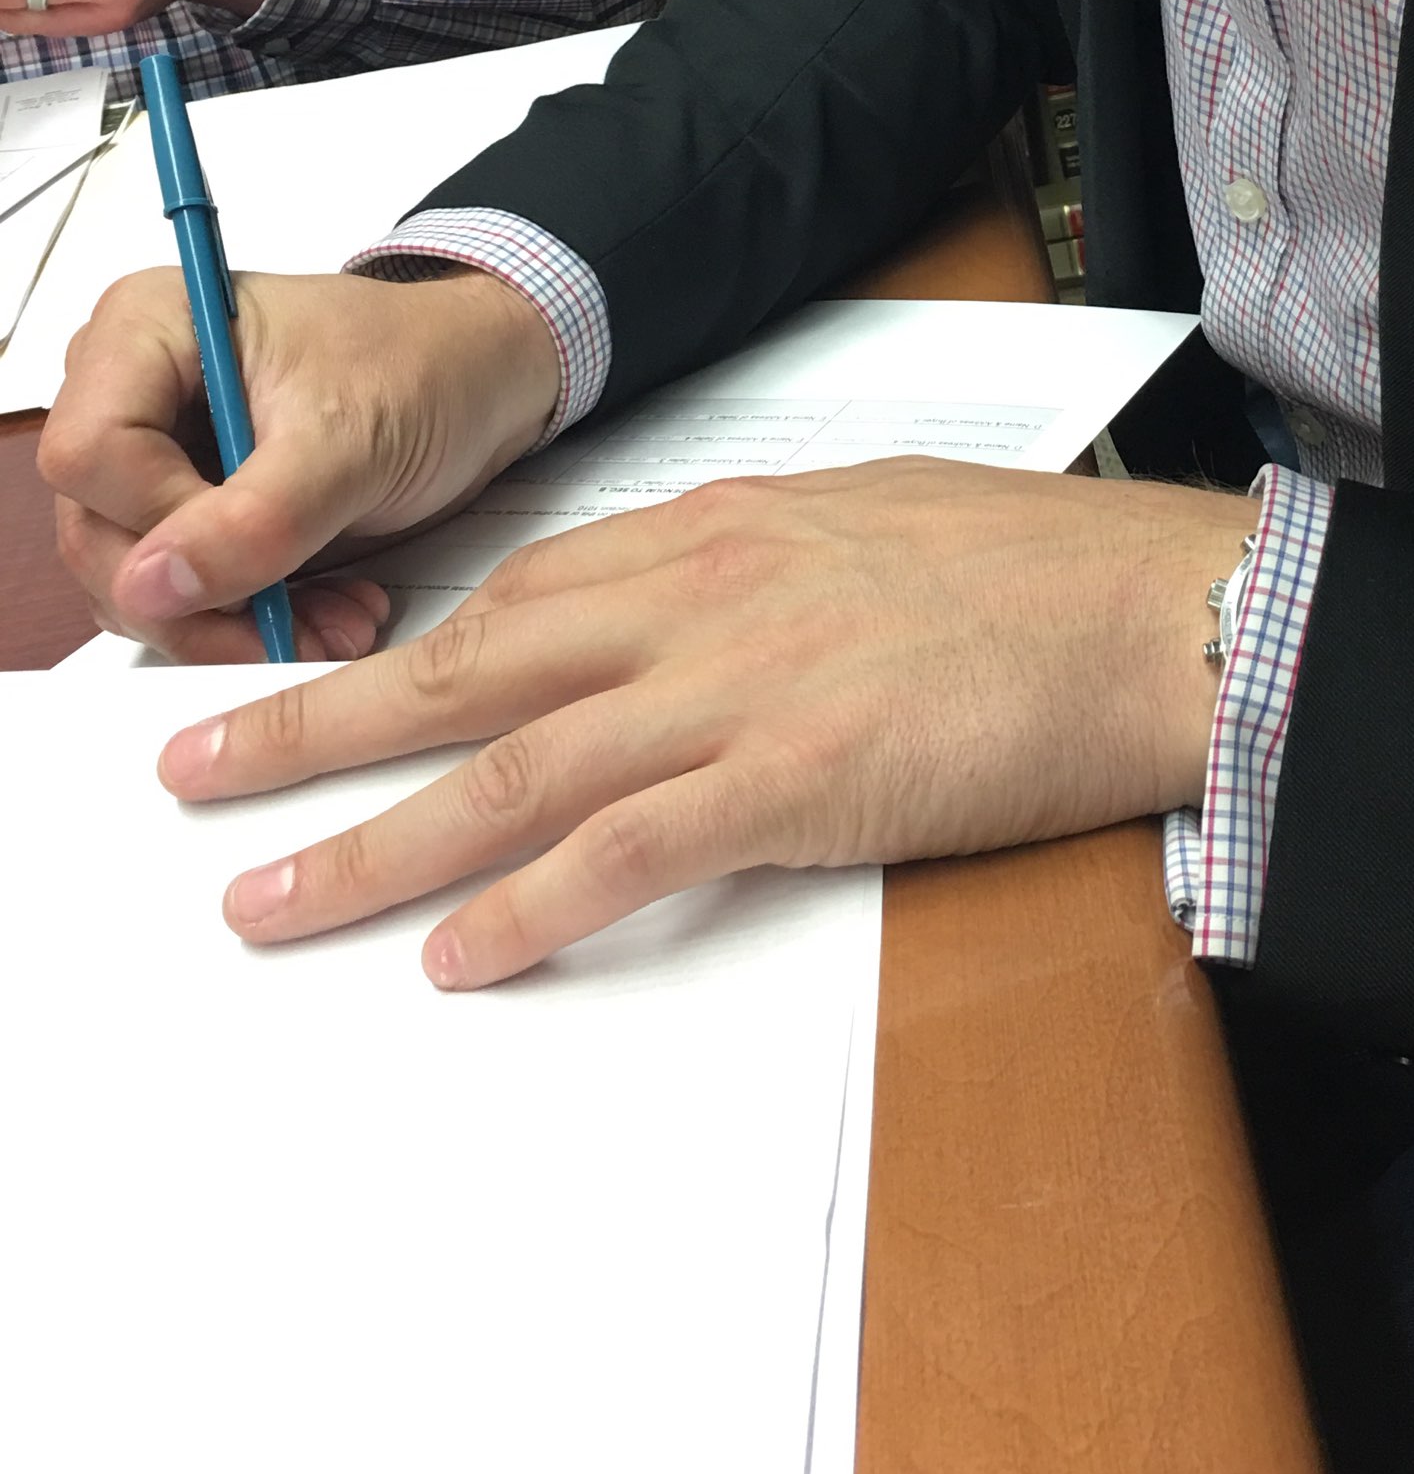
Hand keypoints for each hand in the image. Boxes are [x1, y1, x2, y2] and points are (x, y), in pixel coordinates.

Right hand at [40, 264, 565, 659]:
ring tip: (333, 618)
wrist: (484, 380)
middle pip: (96, 529)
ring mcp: (158, 458)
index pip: (90, 451)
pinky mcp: (193, 513)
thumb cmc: (427, 367)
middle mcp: (134, 390)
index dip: (159, 518)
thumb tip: (152, 586)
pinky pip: (183, 595)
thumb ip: (255, 516)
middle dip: (197, 598)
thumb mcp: (351, 441)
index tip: (251, 550)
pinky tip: (325, 612)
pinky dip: (250, 622)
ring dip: (231, 624)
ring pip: (134, 580)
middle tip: (288, 624)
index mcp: (150, 327)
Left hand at [154, 459, 1257, 985]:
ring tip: (267, 897)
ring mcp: (744, 685)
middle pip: (469, 672)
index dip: (411, 655)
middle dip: (315, 727)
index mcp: (726, 527)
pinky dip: (529, 905)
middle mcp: (706, 595)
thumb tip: (689, 606)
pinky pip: (627, 853)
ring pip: (511, 769)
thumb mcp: (877, 520)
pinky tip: (457, 953)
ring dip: (372, 842)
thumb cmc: (1040, 571)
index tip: (329, 695)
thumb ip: (762, 563)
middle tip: (196, 777)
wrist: (1156, 609)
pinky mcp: (799, 779)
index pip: (524, 596)